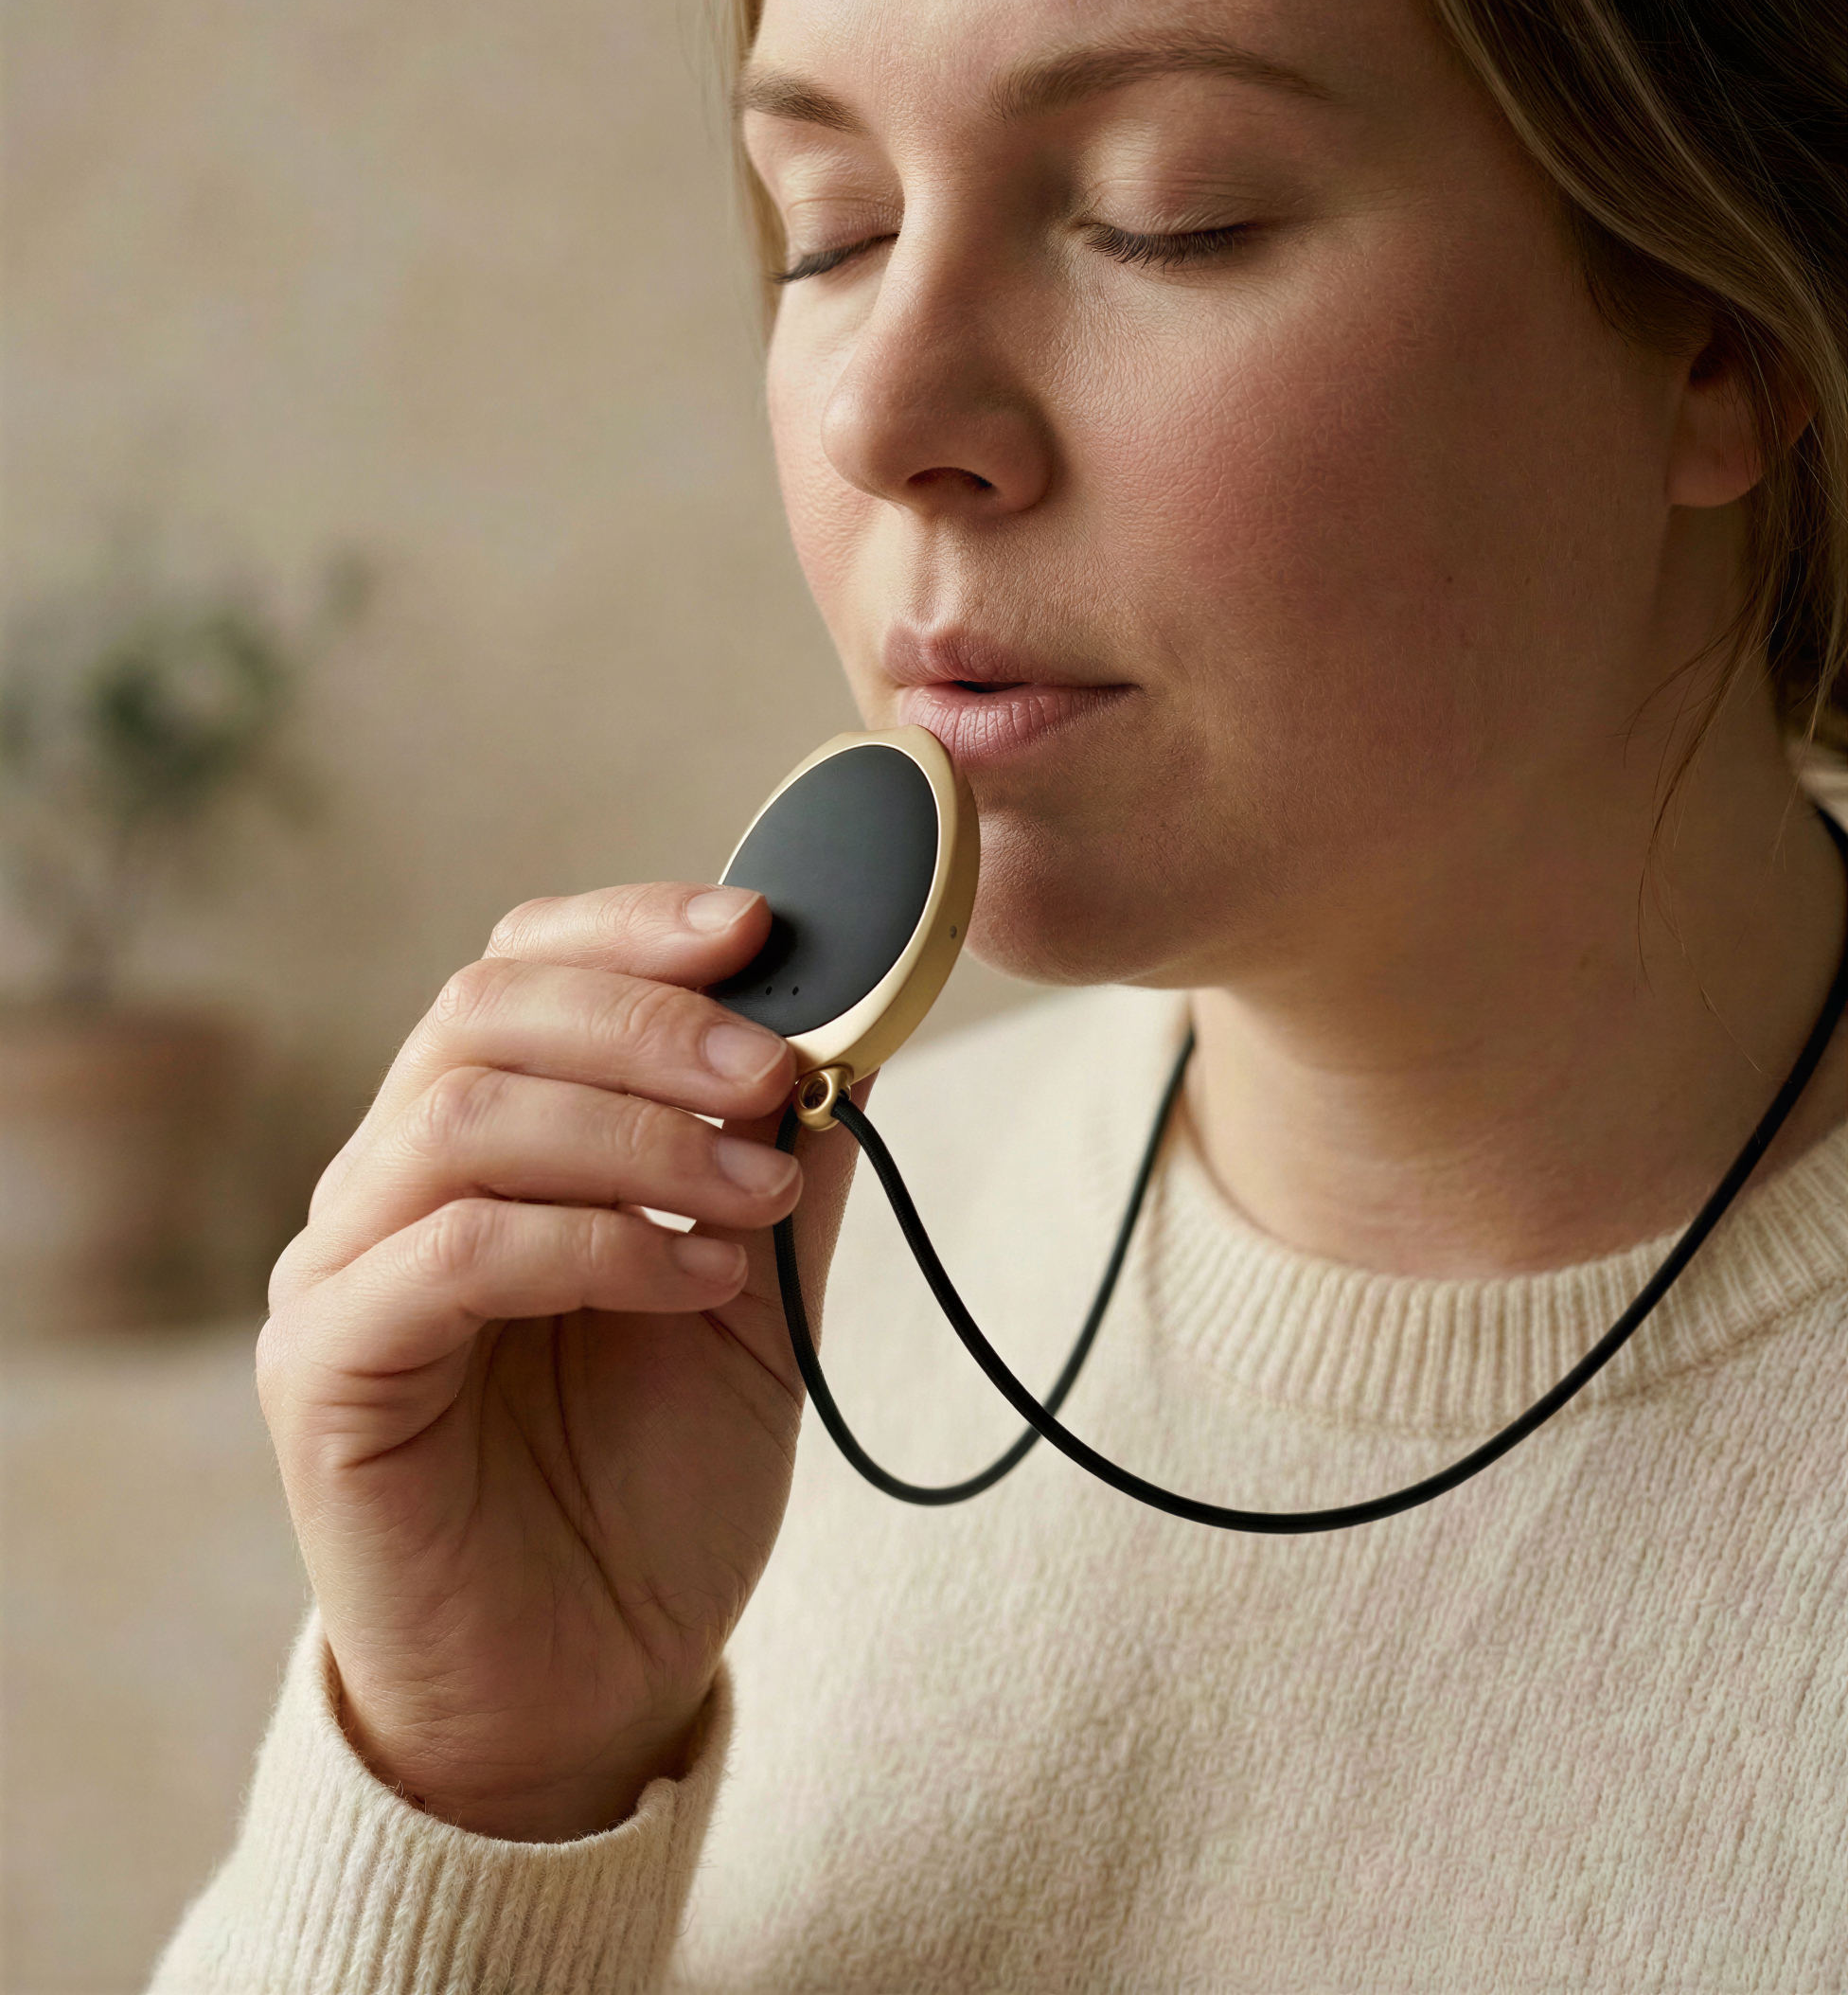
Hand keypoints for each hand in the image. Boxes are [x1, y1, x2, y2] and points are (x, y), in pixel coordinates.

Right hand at [258, 882, 861, 1839]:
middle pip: (483, 1012)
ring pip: (464, 1117)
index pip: (520, 969)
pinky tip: (696, 1280)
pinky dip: (594, 1241)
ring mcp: (344, 1273)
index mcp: (483, 1142)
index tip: (764, 926)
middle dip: (651, 1023)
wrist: (589, 1683)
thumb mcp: (754, 1297)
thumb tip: (850, 1029)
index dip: (633, 928)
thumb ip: (779, 1161)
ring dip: (638, 1133)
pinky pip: (449, 1253)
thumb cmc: (655, 1484)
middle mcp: (390, 1184)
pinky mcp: (326, 1372)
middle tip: (778, 1075)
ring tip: (756, 1193)